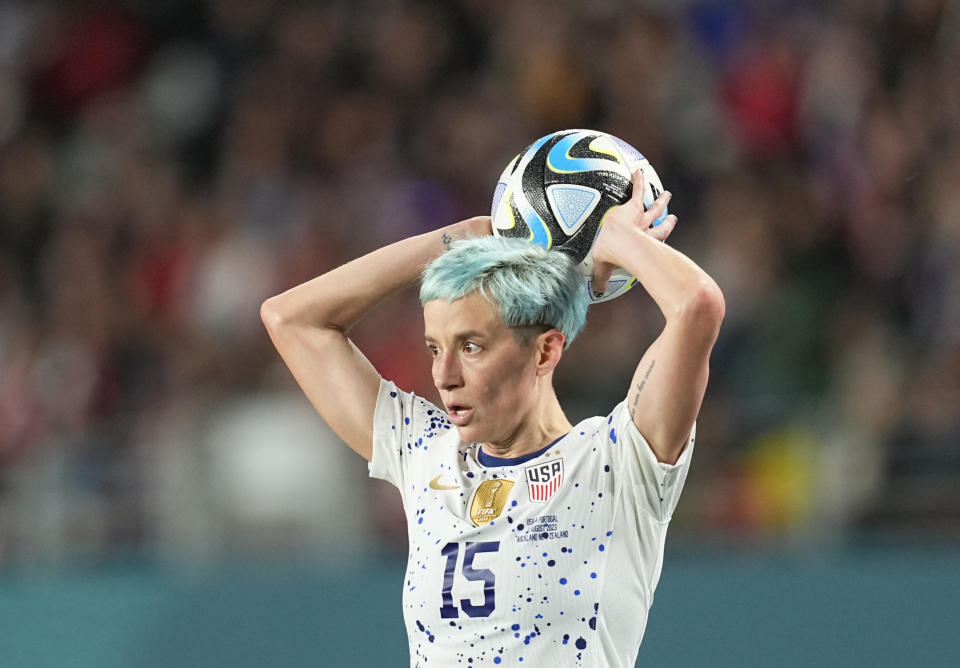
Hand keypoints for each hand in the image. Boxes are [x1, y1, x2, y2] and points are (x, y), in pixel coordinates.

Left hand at [590, 169, 676, 295]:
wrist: (619, 241)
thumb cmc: (613, 255)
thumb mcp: (604, 268)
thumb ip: (600, 278)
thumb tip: (595, 292)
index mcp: (643, 246)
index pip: (653, 244)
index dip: (660, 241)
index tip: (666, 240)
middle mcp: (646, 232)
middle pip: (660, 226)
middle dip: (666, 222)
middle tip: (673, 217)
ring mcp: (641, 218)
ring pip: (654, 208)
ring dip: (660, 201)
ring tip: (667, 194)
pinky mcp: (633, 206)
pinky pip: (638, 190)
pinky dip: (639, 179)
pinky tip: (638, 170)